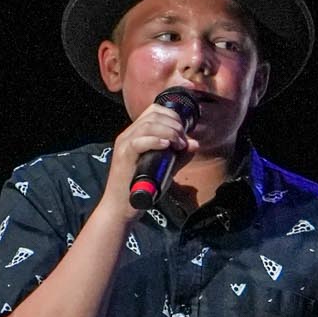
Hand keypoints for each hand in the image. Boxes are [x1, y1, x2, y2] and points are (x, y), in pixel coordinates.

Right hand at [103, 98, 193, 214]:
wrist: (122, 205)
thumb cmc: (143, 186)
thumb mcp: (166, 167)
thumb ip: (180, 155)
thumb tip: (195, 143)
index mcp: (136, 134)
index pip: (154, 111)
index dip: (173, 116)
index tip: (184, 132)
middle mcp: (128, 135)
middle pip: (153, 115)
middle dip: (174, 125)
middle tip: (183, 141)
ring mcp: (124, 145)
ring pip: (147, 125)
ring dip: (169, 132)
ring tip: (178, 145)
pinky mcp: (124, 157)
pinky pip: (138, 142)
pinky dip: (154, 141)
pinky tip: (166, 146)